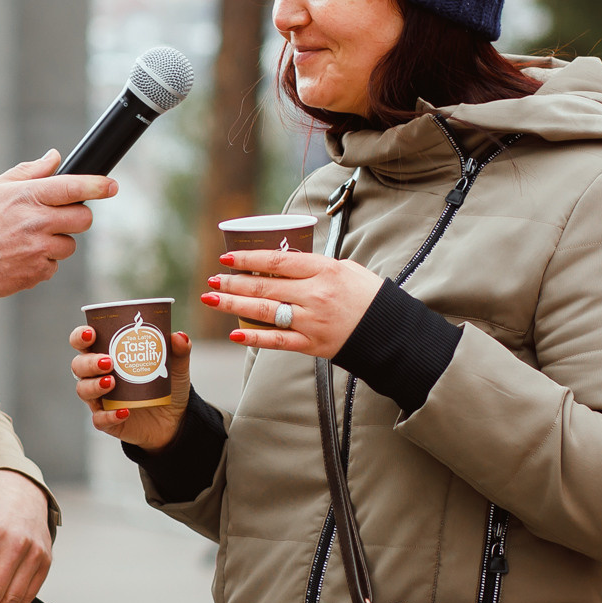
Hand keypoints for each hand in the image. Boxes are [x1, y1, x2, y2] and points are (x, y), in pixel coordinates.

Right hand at [0, 151, 117, 331]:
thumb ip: (27, 172)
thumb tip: (54, 157)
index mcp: (27, 197)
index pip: (73, 188)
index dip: (97, 185)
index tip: (112, 186)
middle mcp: (36, 222)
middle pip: (83, 219)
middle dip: (76, 217)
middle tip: (57, 218)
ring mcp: (39, 250)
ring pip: (70, 245)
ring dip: (56, 242)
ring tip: (26, 241)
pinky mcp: (38, 273)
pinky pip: (54, 265)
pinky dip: (43, 262)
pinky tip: (19, 257)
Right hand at [67, 324, 192, 451]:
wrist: (175, 420)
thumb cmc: (166, 386)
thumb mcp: (176, 368)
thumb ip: (179, 351)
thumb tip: (179, 336)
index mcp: (107, 355)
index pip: (84, 343)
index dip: (80, 336)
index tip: (91, 334)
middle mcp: (98, 376)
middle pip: (78, 366)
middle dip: (88, 362)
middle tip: (109, 362)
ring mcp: (100, 399)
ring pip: (83, 390)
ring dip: (94, 385)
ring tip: (112, 383)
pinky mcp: (107, 421)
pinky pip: (99, 420)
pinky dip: (109, 416)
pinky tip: (124, 412)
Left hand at [203, 248, 381, 358]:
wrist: (390, 331)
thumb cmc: (368, 296)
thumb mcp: (347, 268)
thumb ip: (315, 266)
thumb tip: (284, 263)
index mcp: (324, 270)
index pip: (278, 261)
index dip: (249, 259)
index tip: (228, 258)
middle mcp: (315, 295)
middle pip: (265, 287)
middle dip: (233, 283)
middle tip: (212, 280)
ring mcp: (312, 321)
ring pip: (264, 312)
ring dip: (233, 305)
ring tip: (212, 299)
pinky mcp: (312, 344)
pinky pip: (278, 341)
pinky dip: (255, 339)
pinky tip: (235, 335)